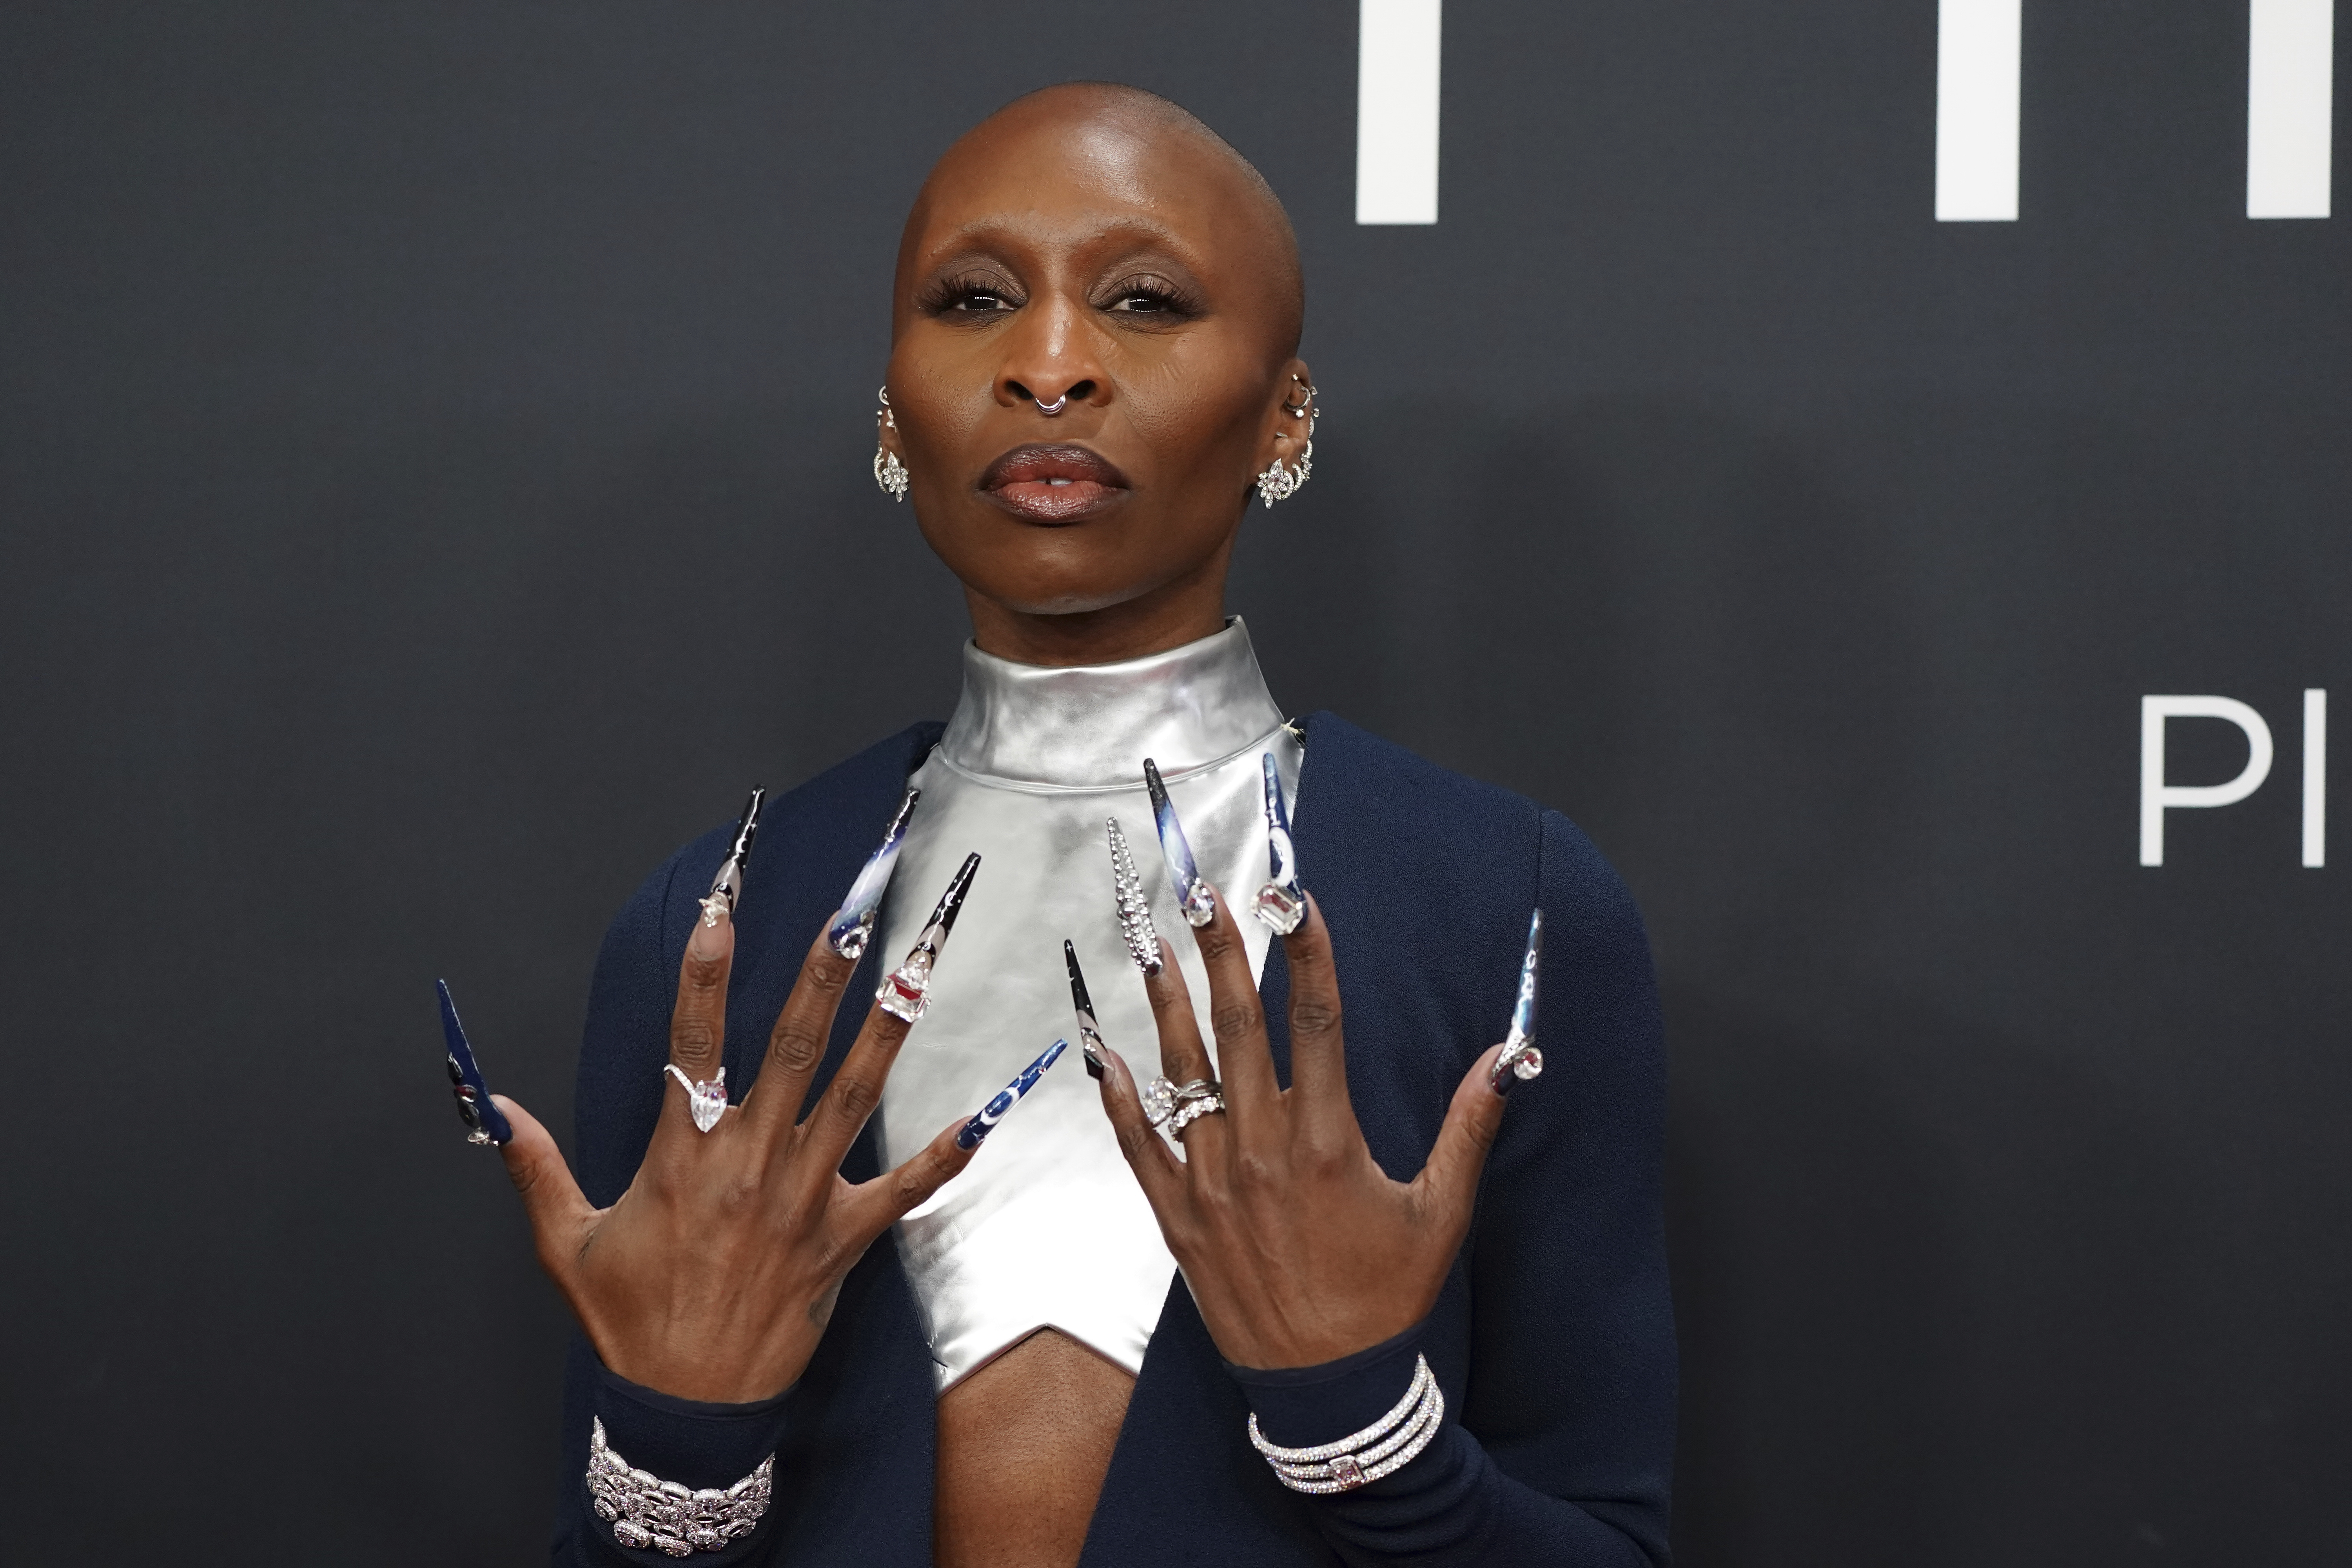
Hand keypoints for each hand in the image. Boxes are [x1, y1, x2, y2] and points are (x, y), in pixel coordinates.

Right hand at [490, 904, 976, 1402]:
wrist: (683, 1411)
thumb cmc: (629, 1325)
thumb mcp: (566, 1243)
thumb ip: (535, 1164)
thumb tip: (496, 1104)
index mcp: (682, 1157)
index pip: (692, 1043)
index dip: (705, 972)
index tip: (722, 908)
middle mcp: (749, 1164)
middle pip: (790, 1048)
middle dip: (822, 974)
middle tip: (853, 911)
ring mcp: (802, 1200)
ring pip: (853, 1094)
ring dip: (888, 1027)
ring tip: (919, 968)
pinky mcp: (842, 1242)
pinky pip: (903, 1191)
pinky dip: (945, 1155)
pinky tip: (983, 1114)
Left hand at [1095, 889, 1513, 1369]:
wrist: (1325, 1390)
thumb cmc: (1384, 1299)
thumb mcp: (1440, 1214)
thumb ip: (1470, 1128)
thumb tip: (1509, 1056)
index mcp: (1327, 1142)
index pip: (1316, 1022)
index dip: (1307, 952)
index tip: (1295, 894)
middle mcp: (1262, 1151)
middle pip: (1238, 1028)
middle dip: (1220, 950)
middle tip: (1202, 887)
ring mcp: (1212, 1182)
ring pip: (1181, 1072)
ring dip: (1164, 1000)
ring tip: (1148, 938)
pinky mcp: (1177, 1215)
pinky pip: (1137, 1144)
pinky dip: (1117, 1094)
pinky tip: (1099, 1046)